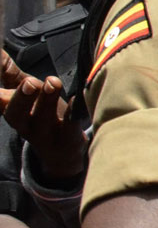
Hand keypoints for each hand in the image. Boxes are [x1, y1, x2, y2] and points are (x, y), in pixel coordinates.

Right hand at [1, 51, 86, 179]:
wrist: (62, 154)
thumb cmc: (41, 114)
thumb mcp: (24, 94)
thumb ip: (9, 73)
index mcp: (10, 110)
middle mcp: (24, 124)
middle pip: (15, 114)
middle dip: (20, 97)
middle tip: (29, 83)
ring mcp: (46, 134)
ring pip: (43, 119)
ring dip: (47, 100)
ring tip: (52, 82)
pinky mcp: (68, 140)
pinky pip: (70, 128)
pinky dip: (74, 113)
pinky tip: (78, 99)